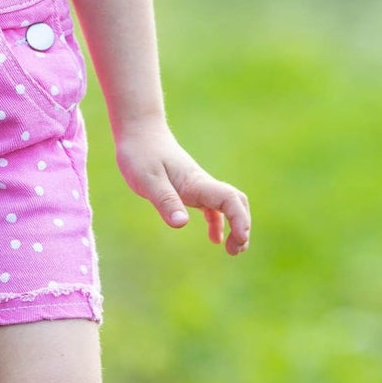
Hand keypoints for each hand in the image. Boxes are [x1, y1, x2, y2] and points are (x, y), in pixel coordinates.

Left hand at [114, 117, 250, 254]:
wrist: (138, 131)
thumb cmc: (140, 153)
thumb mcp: (147, 180)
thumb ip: (165, 200)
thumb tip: (181, 224)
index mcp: (196, 182)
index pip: (229, 199)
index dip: (240, 219)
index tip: (240, 238)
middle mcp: (202, 184)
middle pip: (236, 203)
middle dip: (243, 226)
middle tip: (236, 251)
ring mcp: (198, 186)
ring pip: (227, 205)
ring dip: (235, 226)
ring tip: (232, 250)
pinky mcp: (189, 188)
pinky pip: (212, 207)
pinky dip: (218, 223)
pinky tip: (215, 239)